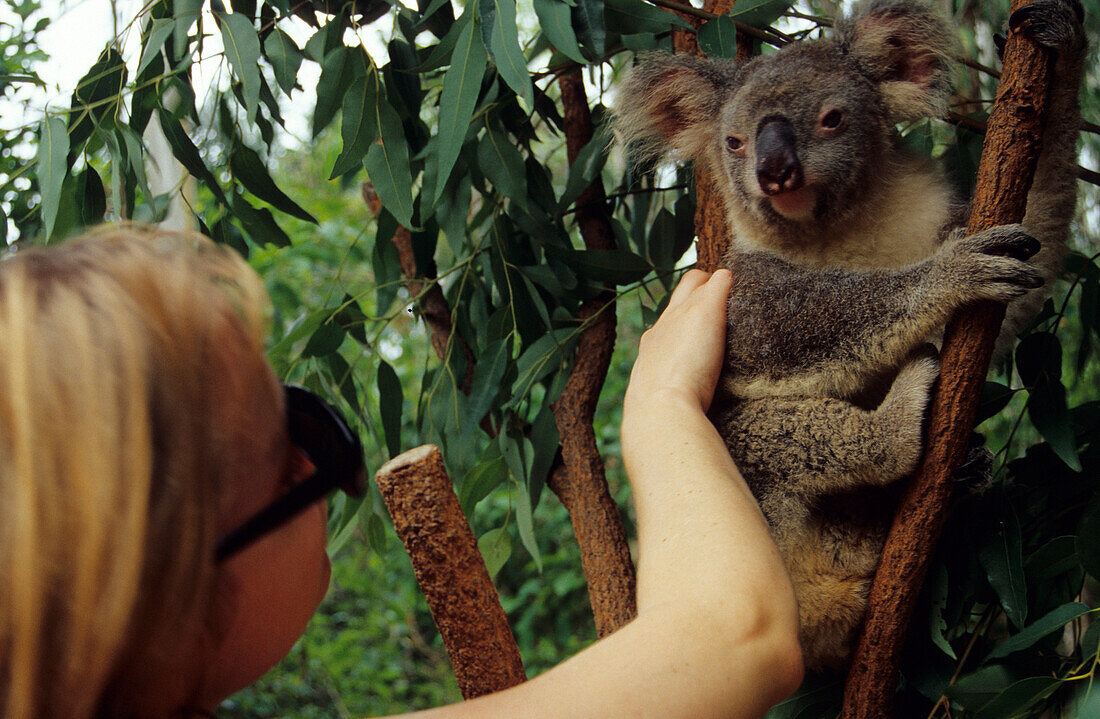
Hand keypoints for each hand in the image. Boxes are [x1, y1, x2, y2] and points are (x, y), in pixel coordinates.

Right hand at [624, 269, 732, 416]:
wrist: (661, 407)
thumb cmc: (659, 414)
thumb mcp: (655, 399)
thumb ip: (662, 393)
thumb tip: (659, 407)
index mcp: (653, 344)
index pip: (670, 317)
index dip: (686, 316)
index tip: (704, 329)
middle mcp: (665, 323)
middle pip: (682, 289)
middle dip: (700, 287)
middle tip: (723, 302)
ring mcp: (683, 312)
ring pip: (698, 280)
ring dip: (716, 285)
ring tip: (741, 297)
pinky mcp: (706, 307)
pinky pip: (721, 280)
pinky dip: (731, 282)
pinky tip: (750, 289)